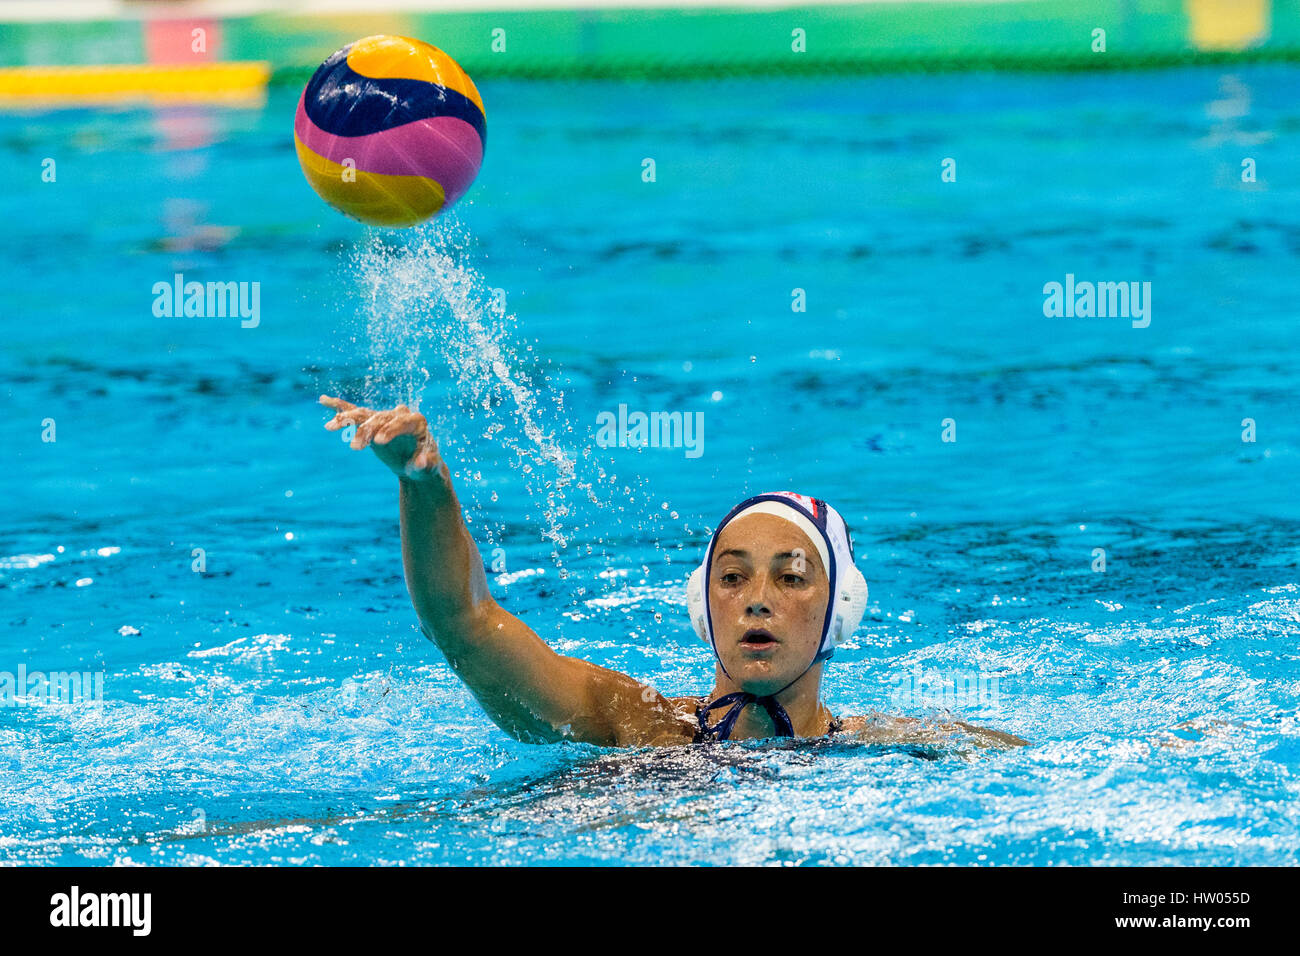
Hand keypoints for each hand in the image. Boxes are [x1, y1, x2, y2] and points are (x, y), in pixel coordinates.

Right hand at [320, 395, 441, 478]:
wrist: (417, 465)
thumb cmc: (426, 466)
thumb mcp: (430, 468)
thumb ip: (427, 464)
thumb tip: (420, 463)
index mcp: (417, 422)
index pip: (401, 422)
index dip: (389, 430)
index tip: (378, 442)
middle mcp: (399, 415)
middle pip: (379, 418)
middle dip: (366, 431)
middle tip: (354, 447)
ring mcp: (384, 417)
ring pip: (364, 414)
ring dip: (347, 419)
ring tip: (330, 427)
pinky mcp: (372, 423)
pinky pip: (354, 412)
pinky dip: (340, 406)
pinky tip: (323, 400)